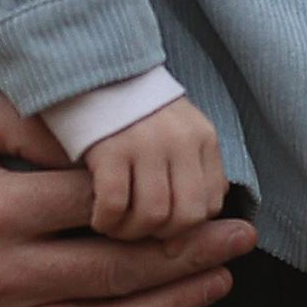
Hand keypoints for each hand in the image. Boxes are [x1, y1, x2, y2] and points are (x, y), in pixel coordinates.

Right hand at [82, 97, 226, 237]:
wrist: (94, 68)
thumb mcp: (176, 132)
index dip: (188, 226)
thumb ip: (189, 174)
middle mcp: (181, 141)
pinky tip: (98, 217)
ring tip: (116, 226)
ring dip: (131, 232)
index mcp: (203, 137)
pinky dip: (107, 221)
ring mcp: (146, 144)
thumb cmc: (134, 110)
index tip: (163, 227)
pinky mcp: (110, 149)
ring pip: (153, 215)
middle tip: (138, 230)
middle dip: (162, 235)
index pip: (212, 203)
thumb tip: (185, 238)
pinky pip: (115, 205)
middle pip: (187, 216)